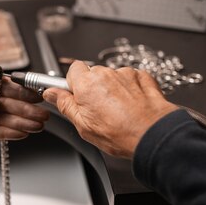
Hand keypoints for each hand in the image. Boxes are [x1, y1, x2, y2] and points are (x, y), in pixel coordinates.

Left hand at [0, 70, 48, 142]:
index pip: (2, 85)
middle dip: (26, 109)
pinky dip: (8, 133)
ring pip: (4, 118)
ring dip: (22, 122)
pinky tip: (21, 133)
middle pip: (7, 103)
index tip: (35, 95)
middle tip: (42, 115)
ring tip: (37, 126)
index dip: (20, 90)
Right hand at [43, 61, 177, 158]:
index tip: (76, 95)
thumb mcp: (83, 126)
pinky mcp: (142, 76)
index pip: (73, 70)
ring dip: (113, 89)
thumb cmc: (120, 133)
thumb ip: (65, 105)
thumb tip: (52, 94)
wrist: (152, 134)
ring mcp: (125, 74)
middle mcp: (106, 74)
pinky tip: (132, 106)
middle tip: (99, 109)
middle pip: (93, 74)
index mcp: (86, 84)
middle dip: (94, 88)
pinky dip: (130, 89)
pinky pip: (130, 79)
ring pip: (112, 77)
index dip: (74, 83)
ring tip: (119, 112)